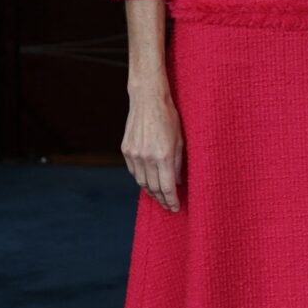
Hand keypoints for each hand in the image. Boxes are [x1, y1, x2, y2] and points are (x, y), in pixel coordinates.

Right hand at [122, 81, 185, 212]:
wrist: (148, 100)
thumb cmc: (169, 117)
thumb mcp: (181, 140)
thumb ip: (179, 163)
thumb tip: (177, 182)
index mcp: (164, 156)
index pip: (167, 187)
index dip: (171, 200)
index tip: (176, 208)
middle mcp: (147, 157)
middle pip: (153, 187)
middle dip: (162, 199)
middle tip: (168, 206)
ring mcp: (134, 154)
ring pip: (141, 181)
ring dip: (150, 192)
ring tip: (159, 197)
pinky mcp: (126, 150)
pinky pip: (133, 171)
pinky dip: (141, 179)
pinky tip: (147, 182)